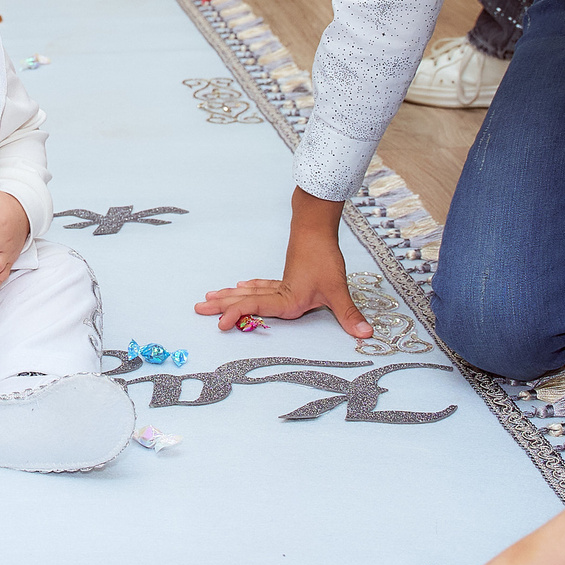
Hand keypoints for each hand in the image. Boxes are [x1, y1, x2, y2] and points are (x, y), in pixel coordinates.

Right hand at [193, 187, 372, 336]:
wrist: (316, 228)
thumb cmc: (325, 258)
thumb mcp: (338, 289)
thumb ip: (349, 315)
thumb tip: (367, 336)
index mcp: (286, 300)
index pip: (254, 307)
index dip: (235, 315)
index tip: (219, 323)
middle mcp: (278, 294)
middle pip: (244, 299)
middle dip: (220, 306)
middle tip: (197, 308)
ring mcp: (280, 285)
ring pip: (248, 292)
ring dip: (229, 297)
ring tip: (208, 299)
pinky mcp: (285, 278)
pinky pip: (259, 287)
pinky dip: (248, 289)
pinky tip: (241, 287)